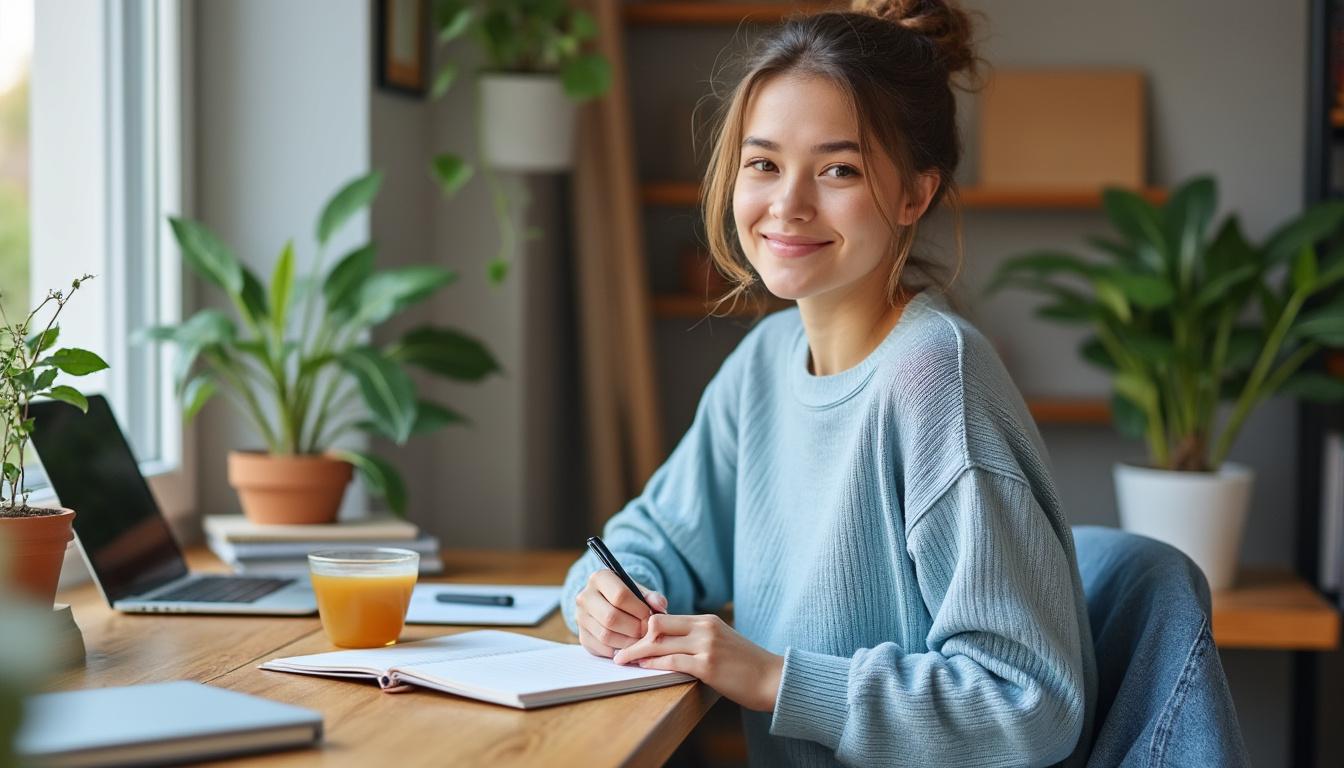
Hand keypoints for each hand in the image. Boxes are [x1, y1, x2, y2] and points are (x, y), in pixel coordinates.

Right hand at [575, 569, 667, 657]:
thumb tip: (660, 607)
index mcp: (600, 578)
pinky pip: (602, 648)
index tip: (650, 616)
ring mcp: (580, 617)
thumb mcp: (639, 591)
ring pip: (606, 635)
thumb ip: (652, 597)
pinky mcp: (582, 636)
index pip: (620, 595)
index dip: (639, 610)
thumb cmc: (627, 597)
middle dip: (634, 628)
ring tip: (641, 640)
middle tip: (647, 632)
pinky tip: (629, 646)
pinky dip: (619, 651)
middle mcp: (585, 597)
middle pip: (611, 618)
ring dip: (628, 642)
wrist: (607, 604)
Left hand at [612, 613, 783, 711]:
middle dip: (635, 638)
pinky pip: (672, 661)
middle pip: (656, 625)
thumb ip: (698, 638)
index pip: (665, 617)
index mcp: (706, 621)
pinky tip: (643, 667)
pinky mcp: (708, 666)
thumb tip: (669, 644)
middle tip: (620, 650)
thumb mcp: (721, 642)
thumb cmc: (746, 665)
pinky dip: (653, 664)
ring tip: (622, 660)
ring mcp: (706, 646)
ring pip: (659, 643)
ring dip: (636, 653)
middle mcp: (705, 628)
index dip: (643, 628)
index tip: (630, 639)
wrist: (773, 679)